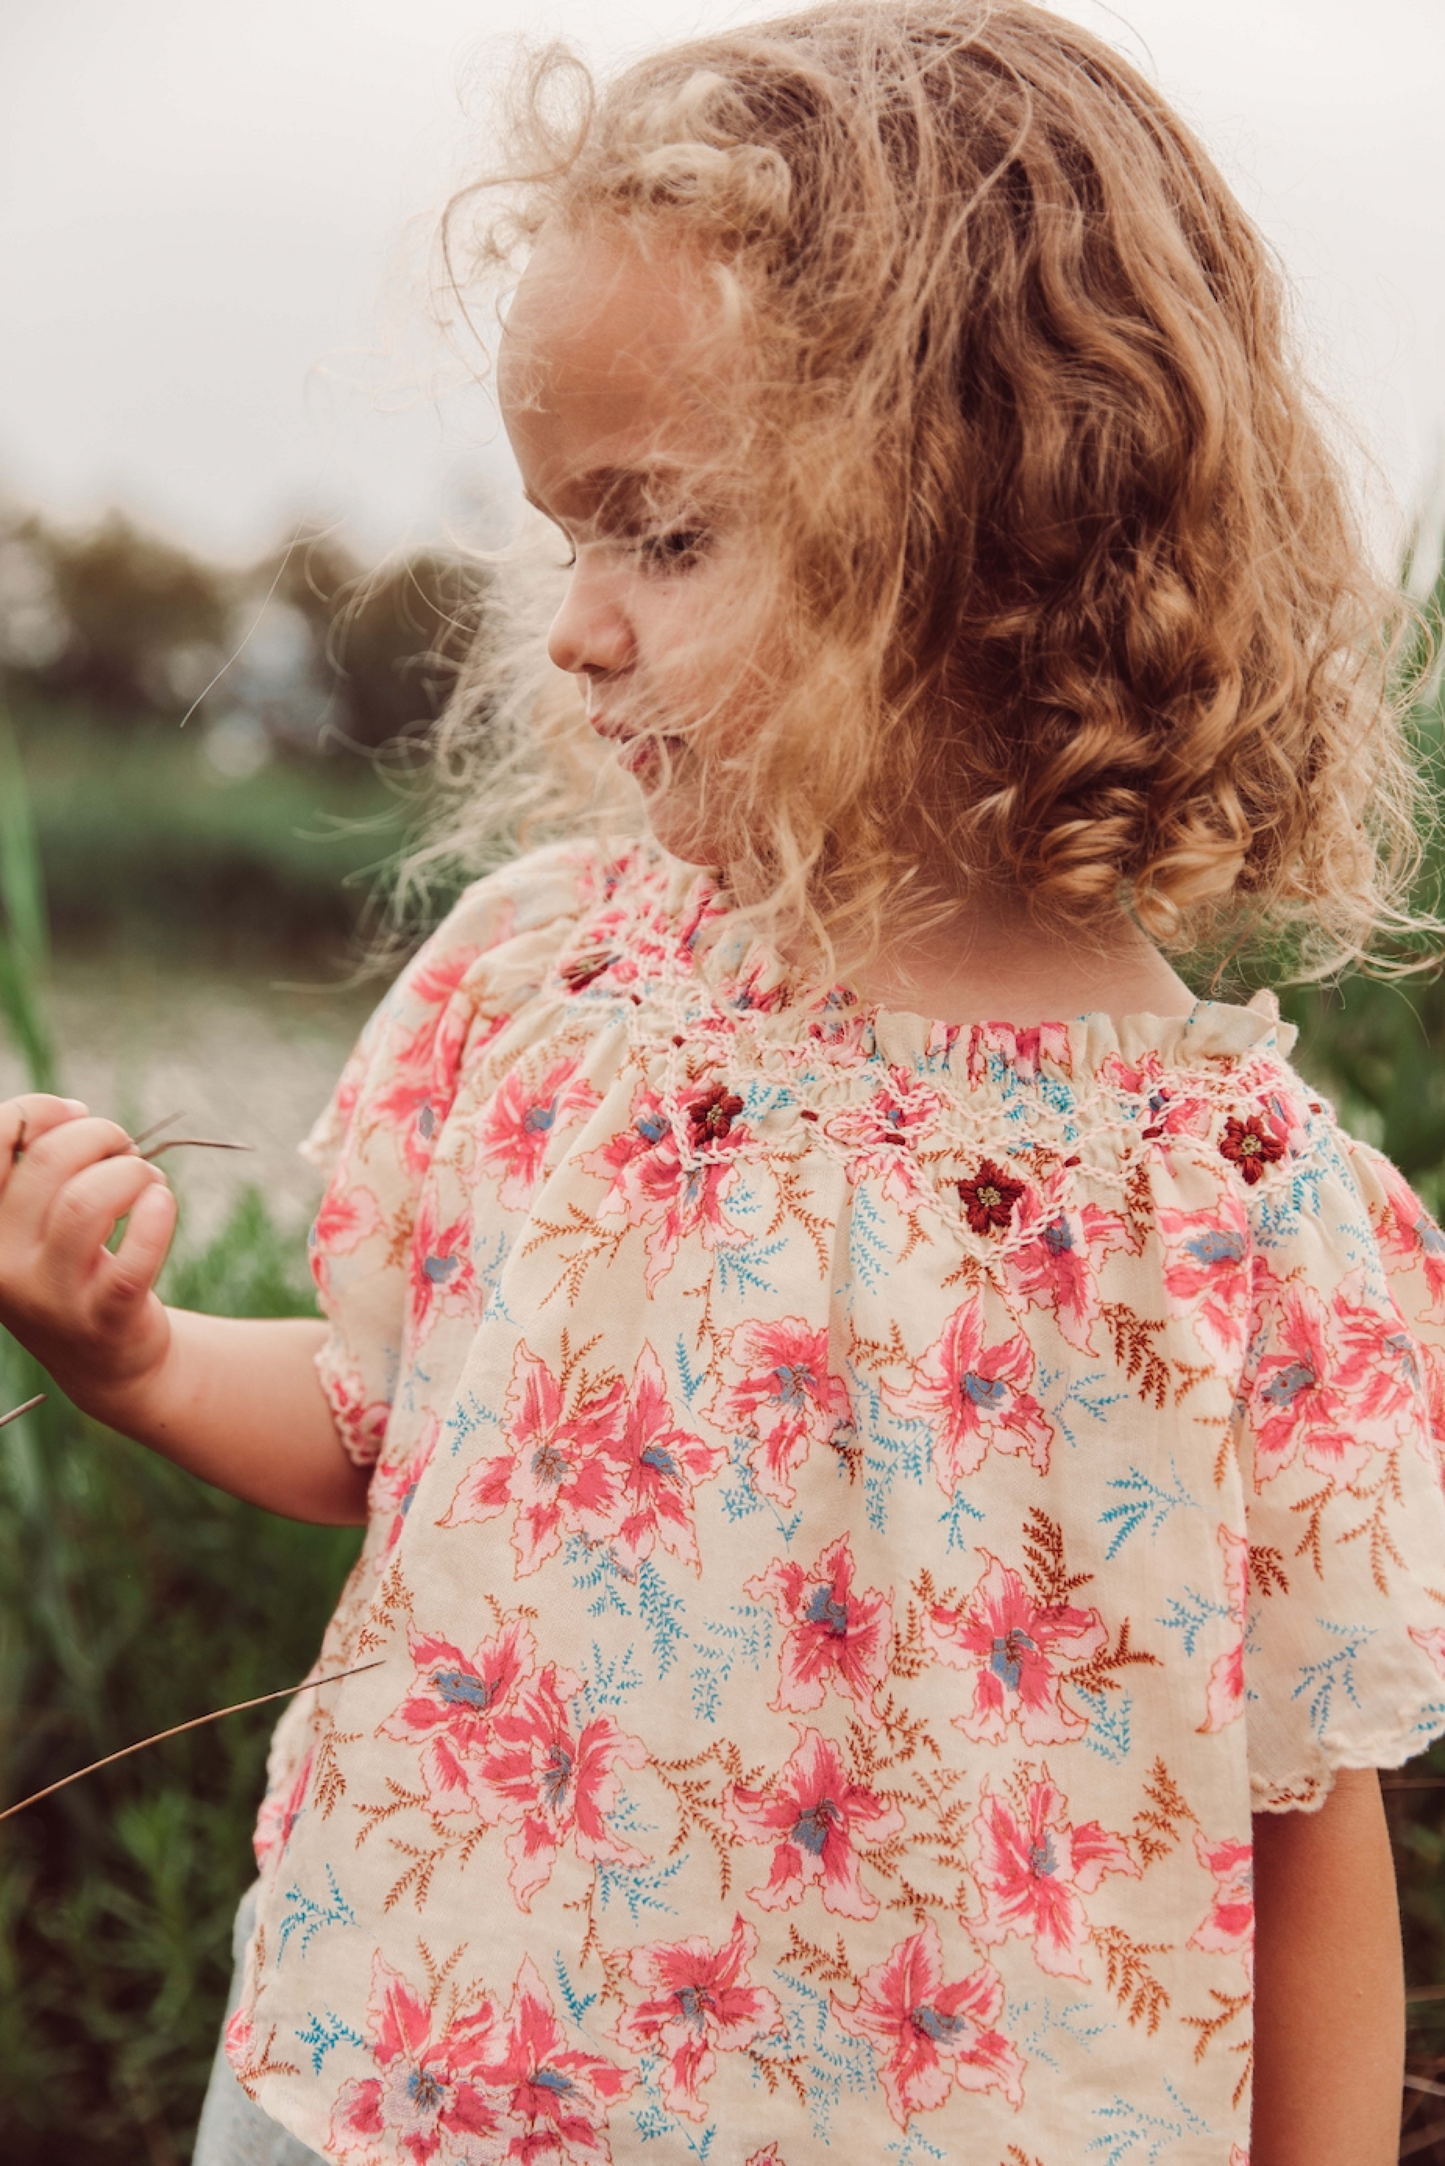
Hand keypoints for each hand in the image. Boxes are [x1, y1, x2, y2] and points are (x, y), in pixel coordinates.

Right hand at [0, 1093, 177, 1416]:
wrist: (108, 1362)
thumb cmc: (72, 1266)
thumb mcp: (33, 1218)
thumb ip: (38, 1163)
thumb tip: (74, 1112)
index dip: (38, 1110)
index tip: (76, 1114)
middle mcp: (0, 1262)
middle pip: (49, 1161)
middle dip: (100, 1135)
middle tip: (125, 1150)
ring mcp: (50, 1295)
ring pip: (88, 1202)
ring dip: (132, 1172)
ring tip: (148, 1181)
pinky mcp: (104, 1319)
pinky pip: (132, 1259)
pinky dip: (157, 1217)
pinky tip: (162, 1202)